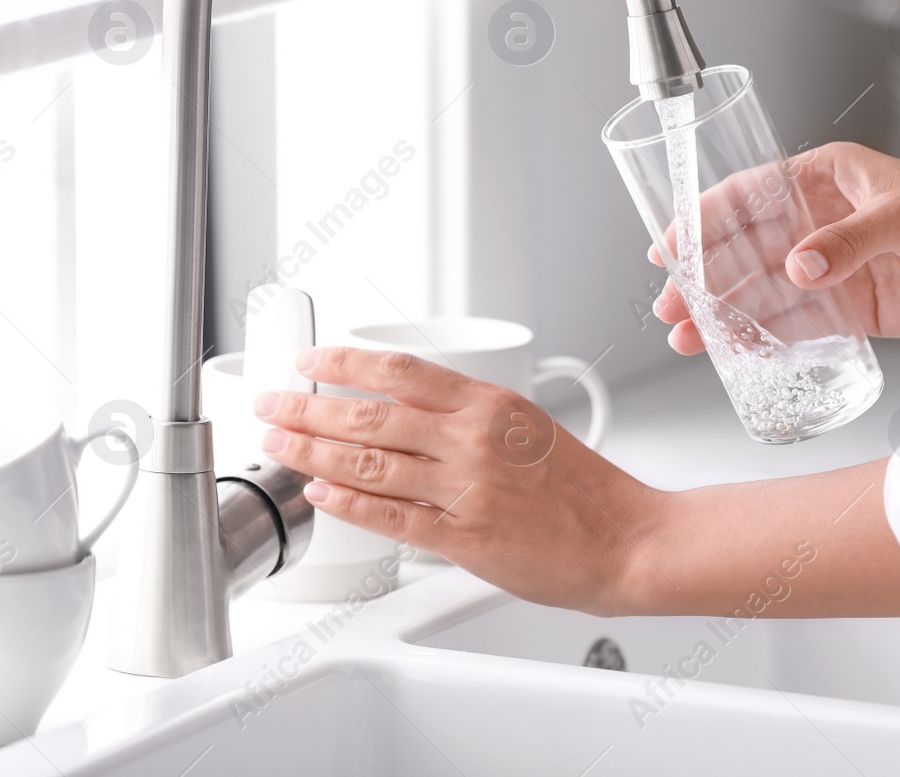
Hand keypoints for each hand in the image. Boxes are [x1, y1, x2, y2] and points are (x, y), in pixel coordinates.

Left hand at [258, 347, 661, 614]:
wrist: (627, 538)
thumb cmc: (587, 490)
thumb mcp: (531, 427)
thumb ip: (472, 418)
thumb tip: (412, 412)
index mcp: (491, 405)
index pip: (400, 371)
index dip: (344, 363)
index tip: (311, 361)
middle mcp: (473, 441)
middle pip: (369, 415)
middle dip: (307, 408)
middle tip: (273, 405)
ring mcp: (464, 489)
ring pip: (367, 464)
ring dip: (312, 453)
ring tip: (280, 445)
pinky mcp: (461, 538)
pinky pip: (389, 516)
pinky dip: (346, 504)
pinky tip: (321, 494)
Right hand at [650, 142, 899, 352]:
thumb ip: (850, 242)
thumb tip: (800, 266)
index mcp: (829, 177)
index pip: (751, 195)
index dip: (705, 219)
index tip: (671, 245)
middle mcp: (823, 221)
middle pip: (747, 248)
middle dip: (705, 276)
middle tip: (672, 304)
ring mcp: (834, 267)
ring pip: (765, 290)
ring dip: (726, 312)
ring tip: (691, 337)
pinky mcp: (852, 309)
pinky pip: (798, 324)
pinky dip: (766, 337)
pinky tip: (737, 351)